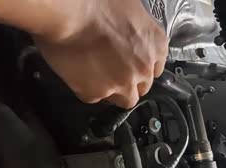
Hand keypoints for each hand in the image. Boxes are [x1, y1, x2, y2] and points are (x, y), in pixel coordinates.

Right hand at [33, 0, 167, 107]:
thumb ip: (138, 23)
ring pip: (125, 99)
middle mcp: (144, 69)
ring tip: (99, 77)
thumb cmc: (95, 1)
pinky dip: (87, 88)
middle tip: (112, 68)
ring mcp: (122, 85)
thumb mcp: (129, 4)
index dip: (142, 65)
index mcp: (156, 45)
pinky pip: (94, 97)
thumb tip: (132, 25)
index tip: (133, 63)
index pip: (157, 67)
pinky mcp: (96, 94)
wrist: (69, 12)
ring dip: (115, 92)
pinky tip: (79, 73)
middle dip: (130, 80)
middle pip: (142, 86)